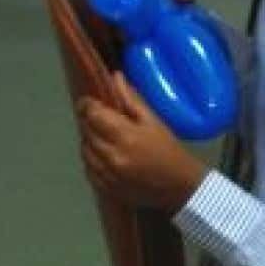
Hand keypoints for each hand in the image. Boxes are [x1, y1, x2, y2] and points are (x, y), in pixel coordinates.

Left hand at [76, 78, 203, 215]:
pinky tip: (104, 155)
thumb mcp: (153, 121)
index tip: (89, 101)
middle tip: (98, 117)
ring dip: (89, 140)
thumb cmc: (168, 149)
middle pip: (86, 131)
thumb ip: (131, 99)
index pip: (92, 114)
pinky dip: (92, 159)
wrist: (180, 185)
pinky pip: (88, 169)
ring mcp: (107, 175)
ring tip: (102, 136)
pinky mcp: (106, 189)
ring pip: (84, 150)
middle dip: (89, 121)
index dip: (87, 104)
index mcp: (125, 136)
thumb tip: (114, 76)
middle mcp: (112, 156)